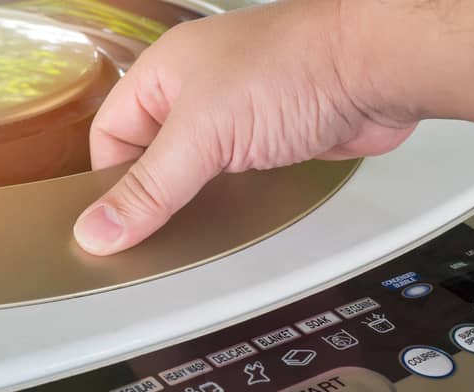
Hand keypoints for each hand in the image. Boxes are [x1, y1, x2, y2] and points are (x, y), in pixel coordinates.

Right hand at [73, 0, 417, 255]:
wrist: (375, 69)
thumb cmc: (293, 68)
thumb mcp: (203, 133)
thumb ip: (151, 188)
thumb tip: (98, 229)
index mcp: (164, 74)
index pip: (111, 135)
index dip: (108, 180)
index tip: (112, 227)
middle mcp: (198, 92)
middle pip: (154, 156)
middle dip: (152, 195)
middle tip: (149, 241)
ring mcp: (238, 116)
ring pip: (197, 169)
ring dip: (194, 200)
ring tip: (189, 237)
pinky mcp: (273, 140)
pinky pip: (236, 177)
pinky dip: (230, 201)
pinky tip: (229, 224)